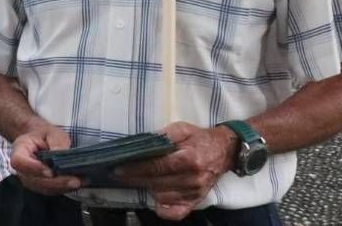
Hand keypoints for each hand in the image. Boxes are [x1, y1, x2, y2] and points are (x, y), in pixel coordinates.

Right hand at [9, 124, 82, 195]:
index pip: (19, 162)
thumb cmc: (45, 135)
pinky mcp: (39, 186)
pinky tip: (79, 182)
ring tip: (80, 181)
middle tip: (75, 181)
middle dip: (56, 182)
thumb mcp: (52, 133)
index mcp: (20, 150)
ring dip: (62, 187)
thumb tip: (61, 155)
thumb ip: (57, 142)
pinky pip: (50, 190)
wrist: (41, 142)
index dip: (33, 168)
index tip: (50, 172)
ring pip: (43, 188)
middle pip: (33, 180)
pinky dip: (64, 188)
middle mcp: (21, 168)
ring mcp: (29, 179)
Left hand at [114, 121, 235, 219]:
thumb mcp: (181, 129)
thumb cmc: (199, 139)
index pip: (156, 167)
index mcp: (188, 159)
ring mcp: (195, 192)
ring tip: (136, 179)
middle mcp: (192, 179)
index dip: (135, 169)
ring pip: (162, 196)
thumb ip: (162, 135)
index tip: (118, 169)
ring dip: (147, 189)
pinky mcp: (196, 200)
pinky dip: (163, 208)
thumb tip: (142, 143)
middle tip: (117, 174)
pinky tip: (155, 199)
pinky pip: (176, 212)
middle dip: (134, 178)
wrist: (224, 151)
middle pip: (156, 182)